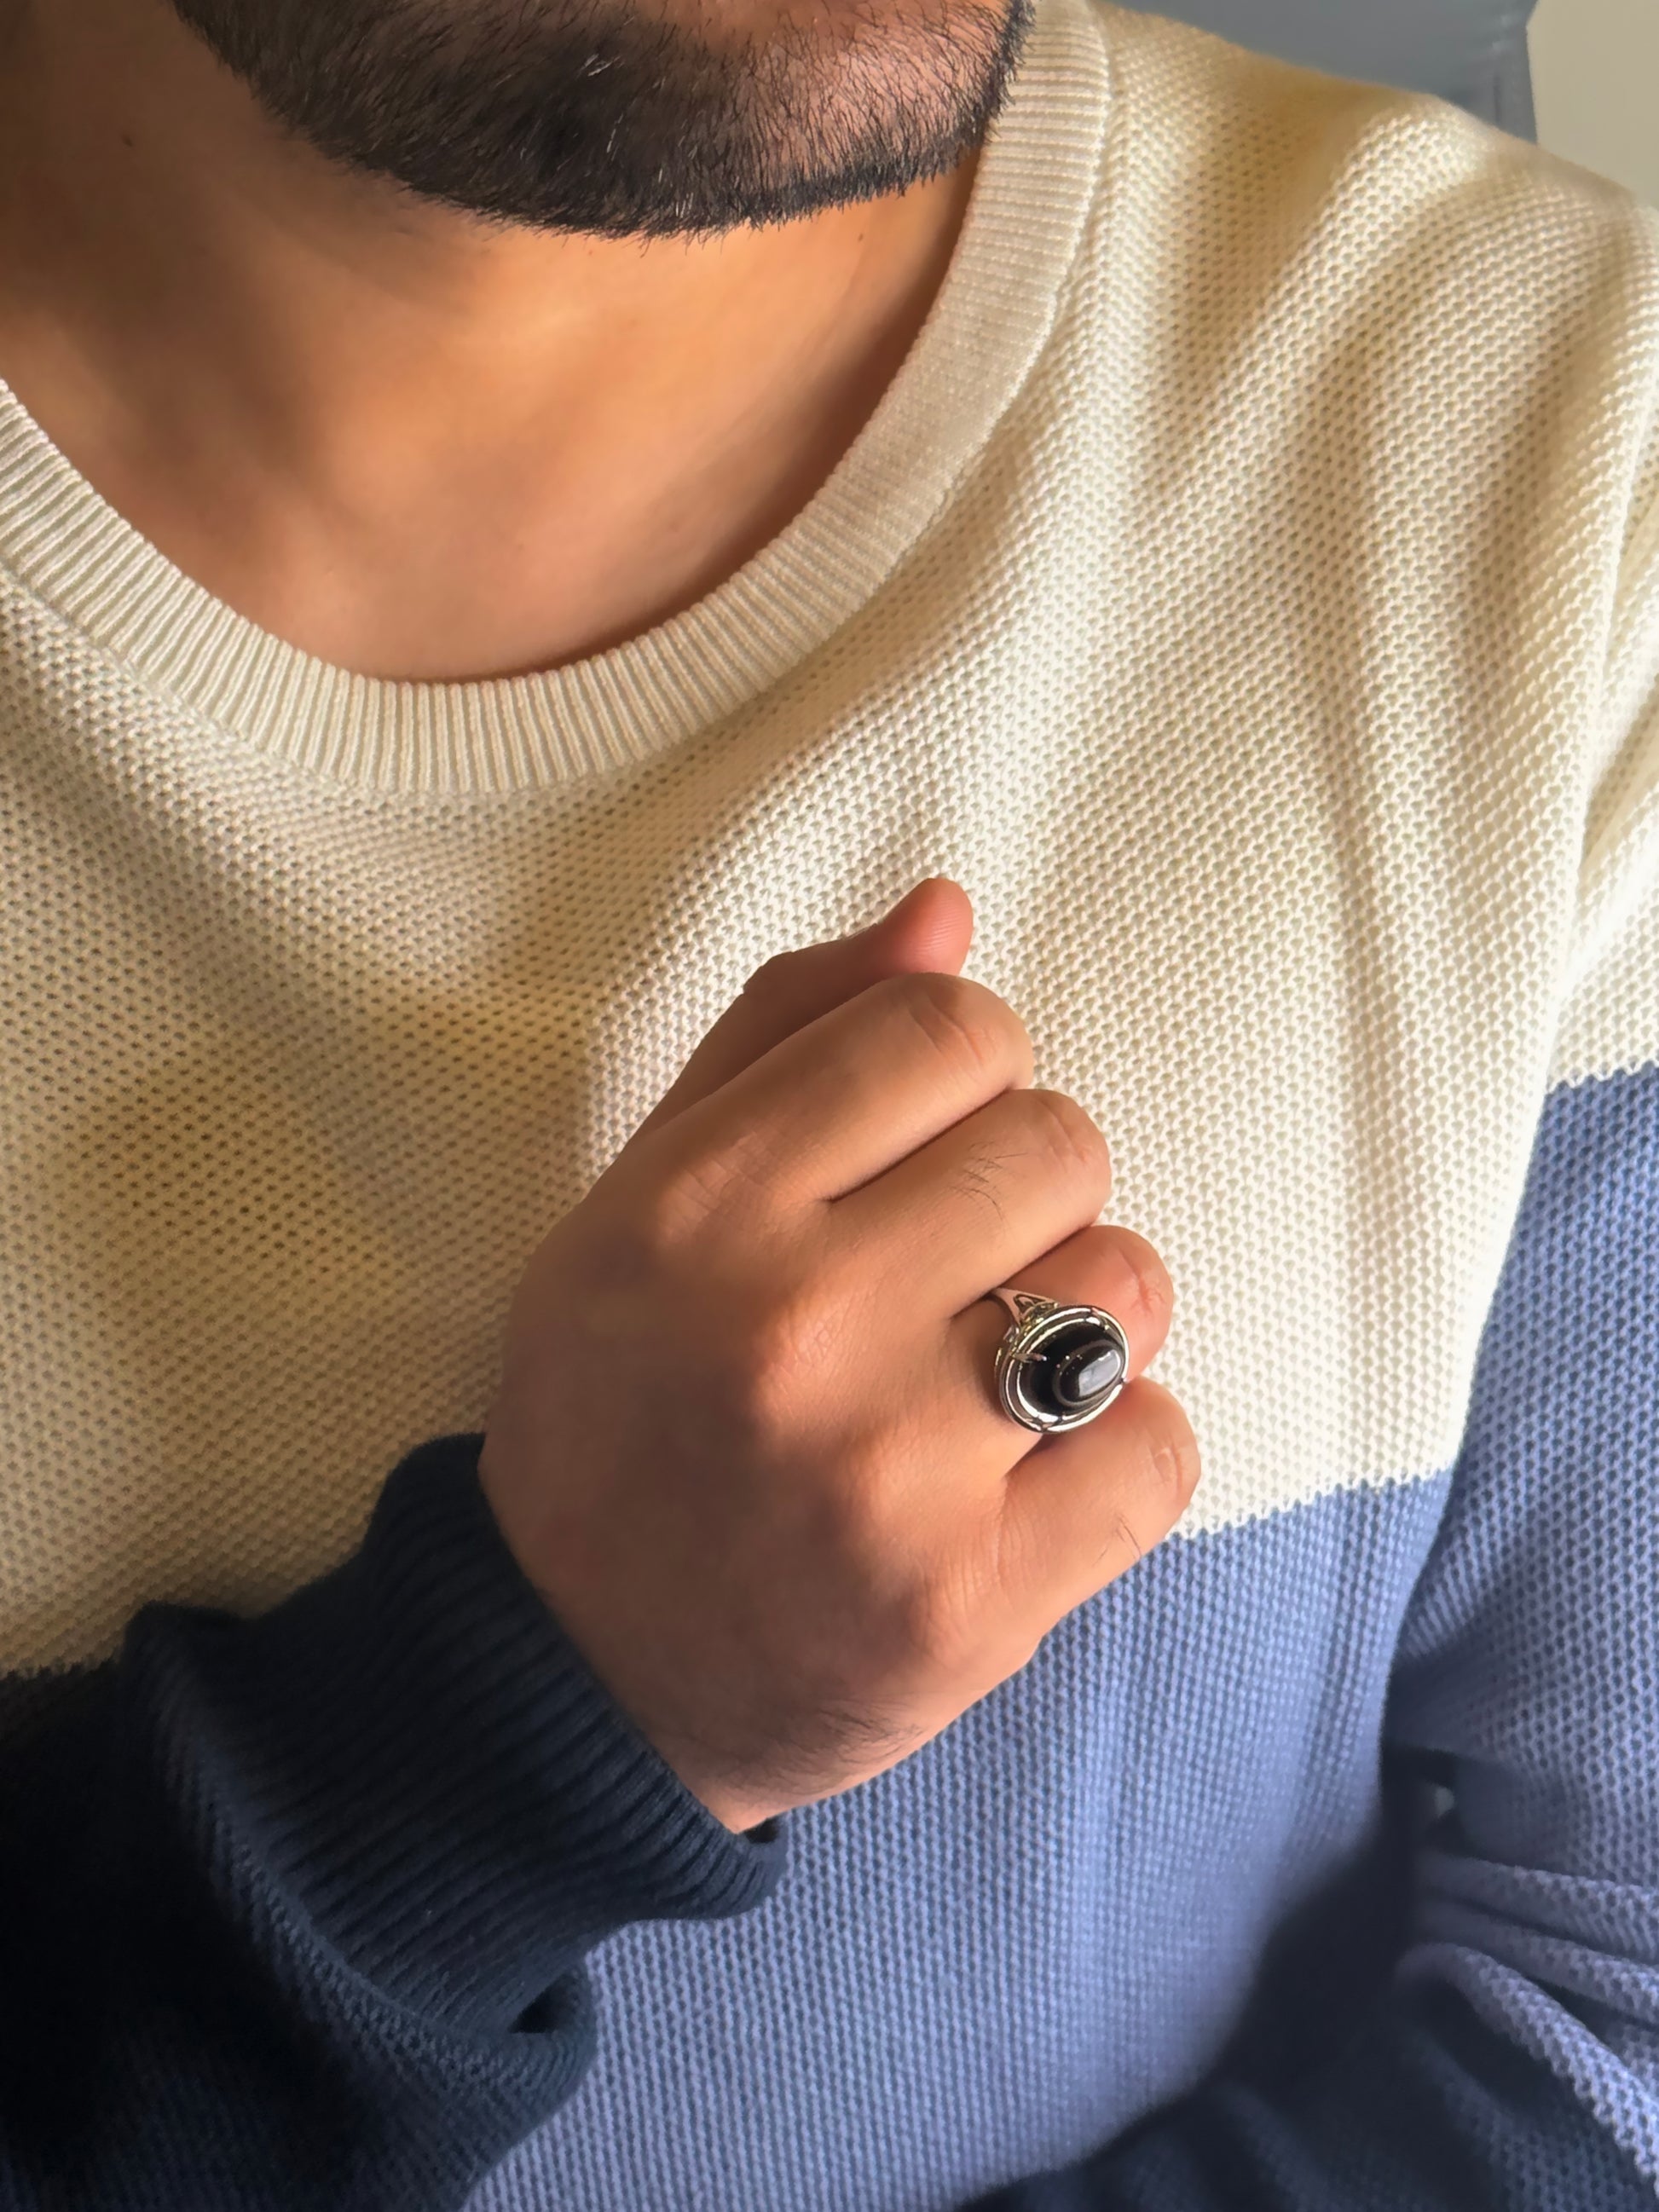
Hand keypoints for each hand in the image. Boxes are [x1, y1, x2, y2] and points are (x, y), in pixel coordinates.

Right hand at [478, 878, 1198, 1832]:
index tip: (921, 1143)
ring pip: (1128, 1285)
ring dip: (1078, 1318)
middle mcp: (796, 1325)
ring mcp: (893, 1473)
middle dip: (1020, 1194)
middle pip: (1059, 1144)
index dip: (964, 1070)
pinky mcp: (978, 1602)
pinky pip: (1162, 1446)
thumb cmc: (617, 1411)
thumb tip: (947, 909)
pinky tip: (1020, 1475)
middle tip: (941, 1277)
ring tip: (983, 1377)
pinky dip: (1115, 1451)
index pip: (947, 1027)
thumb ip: (785, 1037)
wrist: (579, 1681)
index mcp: (700, 1207)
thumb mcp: (641, 1199)